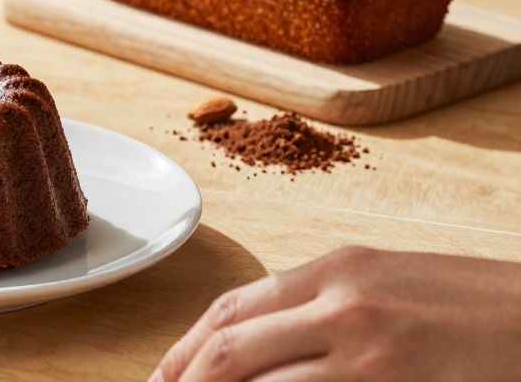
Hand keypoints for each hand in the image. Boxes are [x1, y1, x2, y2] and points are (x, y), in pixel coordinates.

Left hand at [152, 246, 520, 380]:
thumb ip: (323, 309)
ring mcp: (367, 346)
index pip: (230, 309)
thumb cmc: (477, 308)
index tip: (161, 380)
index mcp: (335, 269)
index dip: (183, 350)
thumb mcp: (390, 286)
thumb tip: (258, 345)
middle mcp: (341, 301)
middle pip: (229, 348)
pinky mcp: (392, 381)